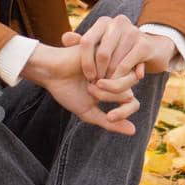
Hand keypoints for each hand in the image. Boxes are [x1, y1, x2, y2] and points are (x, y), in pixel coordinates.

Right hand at [21, 43, 138, 135]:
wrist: (52, 72)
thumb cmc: (67, 91)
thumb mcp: (88, 112)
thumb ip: (110, 122)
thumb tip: (133, 132)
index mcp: (114, 90)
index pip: (133, 104)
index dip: (124, 113)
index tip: (110, 117)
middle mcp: (116, 76)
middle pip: (129, 93)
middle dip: (108, 96)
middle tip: (90, 90)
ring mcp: (113, 63)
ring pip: (124, 81)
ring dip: (105, 87)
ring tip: (89, 81)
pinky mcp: (108, 52)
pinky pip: (116, 67)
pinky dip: (100, 73)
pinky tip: (87, 70)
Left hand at [61, 17, 176, 96]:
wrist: (150, 49)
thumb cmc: (118, 48)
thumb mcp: (99, 44)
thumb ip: (80, 42)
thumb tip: (65, 38)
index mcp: (104, 22)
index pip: (86, 42)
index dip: (85, 62)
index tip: (88, 76)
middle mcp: (118, 22)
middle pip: (101, 53)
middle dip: (98, 72)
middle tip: (97, 83)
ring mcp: (133, 32)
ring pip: (114, 61)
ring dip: (110, 77)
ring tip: (106, 84)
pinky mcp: (144, 44)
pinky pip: (127, 65)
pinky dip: (121, 77)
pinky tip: (118, 82)